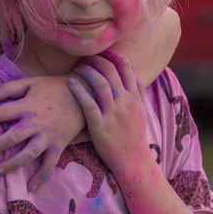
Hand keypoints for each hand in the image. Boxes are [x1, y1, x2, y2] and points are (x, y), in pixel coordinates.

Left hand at [0, 76, 85, 189]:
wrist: (85, 95)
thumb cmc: (54, 87)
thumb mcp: (31, 82)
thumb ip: (9, 88)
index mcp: (27, 106)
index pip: (0, 114)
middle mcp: (36, 123)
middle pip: (10, 138)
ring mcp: (48, 137)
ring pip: (27, 154)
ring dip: (11, 165)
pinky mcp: (59, 146)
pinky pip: (49, 165)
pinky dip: (41, 177)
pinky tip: (30, 188)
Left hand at [67, 51, 150, 178]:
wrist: (133, 161)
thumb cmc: (134, 136)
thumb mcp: (141, 111)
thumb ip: (137, 92)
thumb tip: (132, 72)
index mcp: (135, 97)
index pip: (126, 67)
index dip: (113, 56)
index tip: (103, 52)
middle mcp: (126, 102)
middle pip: (111, 71)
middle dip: (97, 60)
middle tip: (85, 58)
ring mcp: (113, 114)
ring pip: (101, 83)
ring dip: (87, 71)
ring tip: (77, 67)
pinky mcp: (100, 126)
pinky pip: (89, 103)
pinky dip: (79, 90)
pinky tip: (71, 82)